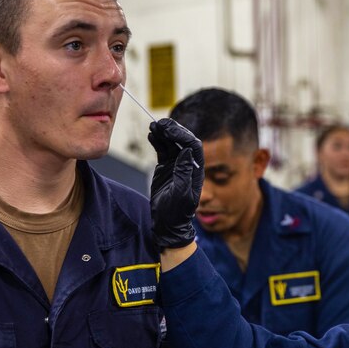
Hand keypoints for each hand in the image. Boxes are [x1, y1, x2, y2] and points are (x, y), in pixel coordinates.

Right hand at [148, 118, 203, 249]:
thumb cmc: (177, 213)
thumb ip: (184, 172)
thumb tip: (188, 151)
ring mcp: (176, 165)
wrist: (167, 224)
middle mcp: (188, 165)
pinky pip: (162, 150)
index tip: (170, 129)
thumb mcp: (181, 194)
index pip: (193, 146)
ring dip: (163, 133)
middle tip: (160, 123)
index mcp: (196, 170)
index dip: (182, 135)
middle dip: (172, 130)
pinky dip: (157, 141)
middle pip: (182, 141)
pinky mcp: (166, 168)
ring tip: (153, 125)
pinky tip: (152, 134)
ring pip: (171, 144)